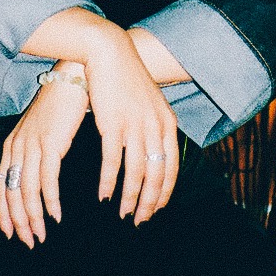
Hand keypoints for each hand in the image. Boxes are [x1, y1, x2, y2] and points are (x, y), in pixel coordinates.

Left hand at [0, 65, 89, 247]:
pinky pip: (47, 179)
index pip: (1, 186)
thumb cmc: (60, 105)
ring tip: (41, 235)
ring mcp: (32, 144)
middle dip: (18, 221)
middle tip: (28, 242)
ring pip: (27, 190)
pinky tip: (56, 215)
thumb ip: (33, 153)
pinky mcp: (50, 143)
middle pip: (12, 193)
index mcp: (12, 144)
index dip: (4, 212)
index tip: (11, 233)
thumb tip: (33, 180)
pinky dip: (50, 200)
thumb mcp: (39, 131)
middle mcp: (17, 146)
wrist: (72, 77)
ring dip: (34, 217)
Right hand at [85, 29, 179, 224]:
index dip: (164, 193)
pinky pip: (113, 161)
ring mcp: (135, 125)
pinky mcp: (113, 123)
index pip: (172, 167)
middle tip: (140, 223)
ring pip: (136, 173)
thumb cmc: (127, 79)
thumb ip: (154, 128)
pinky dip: (109, 183)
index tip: (156, 210)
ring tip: (123, 215)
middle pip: (156, 175)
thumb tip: (153, 156)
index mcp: (167, 123)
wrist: (110, 52)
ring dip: (130, 198)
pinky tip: (104, 197)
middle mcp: (155, 126)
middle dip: (149, 203)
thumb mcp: (150, 103)